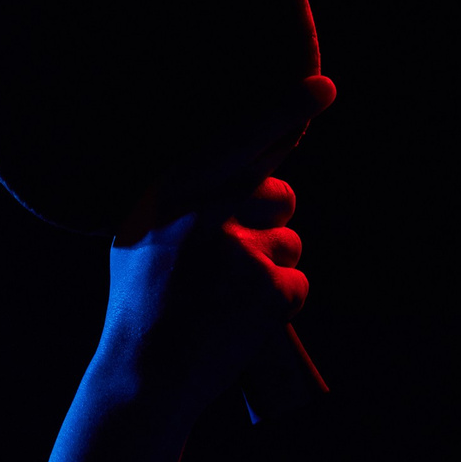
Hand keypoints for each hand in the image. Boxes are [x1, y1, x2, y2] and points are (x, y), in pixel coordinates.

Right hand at [95, 74, 335, 414]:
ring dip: (271, 267)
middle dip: (267, 220)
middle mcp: (208, 212)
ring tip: (226, 298)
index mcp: (172, 194)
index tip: (320, 87)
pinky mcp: (271, 287)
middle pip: (277, 195)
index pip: (238, 140)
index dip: (283, 109)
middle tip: (229, 260)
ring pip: (289, 241)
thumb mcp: (140, 240)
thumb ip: (183, 203)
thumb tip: (240, 173)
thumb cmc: (141, 306)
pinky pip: (296, 282)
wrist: (143, 374)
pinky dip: (278, 303)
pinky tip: (241, 321)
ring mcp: (242, 250)